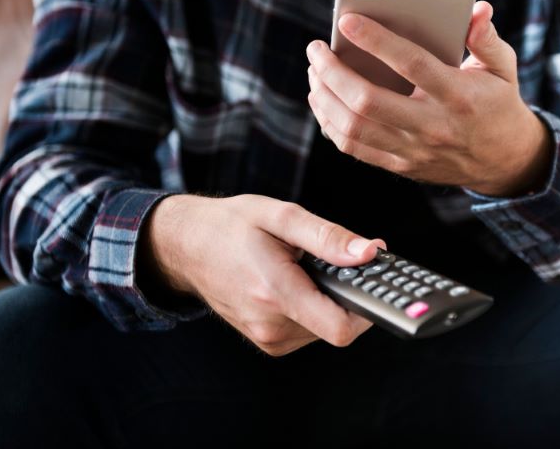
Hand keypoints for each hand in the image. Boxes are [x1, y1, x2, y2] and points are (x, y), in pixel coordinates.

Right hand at [144, 194, 384, 355]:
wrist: (186, 247)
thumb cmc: (231, 226)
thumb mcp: (280, 216)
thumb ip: (327, 237)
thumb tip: (369, 253)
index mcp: (275, 293)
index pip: (342, 328)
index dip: (367, 308)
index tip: (373, 281)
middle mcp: (271, 326)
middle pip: (338, 326)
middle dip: (348, 294)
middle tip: (339, 261)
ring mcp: (268, 338)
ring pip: (325, 328)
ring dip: (330, 300)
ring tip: (308, 269)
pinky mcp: (268, 342)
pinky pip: (309, 330)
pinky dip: (315, 308)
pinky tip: (299, 283)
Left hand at [305, 1, 551, 196]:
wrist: (503, 162)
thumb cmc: (497, 105)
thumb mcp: (502, 69)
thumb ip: (486, 39)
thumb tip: (478, 10)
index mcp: (458, 96)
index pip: (412, 65)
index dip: (377, 41)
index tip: (347, 21)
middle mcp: (433, 126)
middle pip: (368, 102)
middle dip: (333, 73)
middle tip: (316, 49)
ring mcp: (414, 151)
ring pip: (354, 128)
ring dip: (325, 99)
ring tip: (315, 73)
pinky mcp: (401, 166)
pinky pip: (355, 149)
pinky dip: (330, 125)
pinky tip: (323, 102)